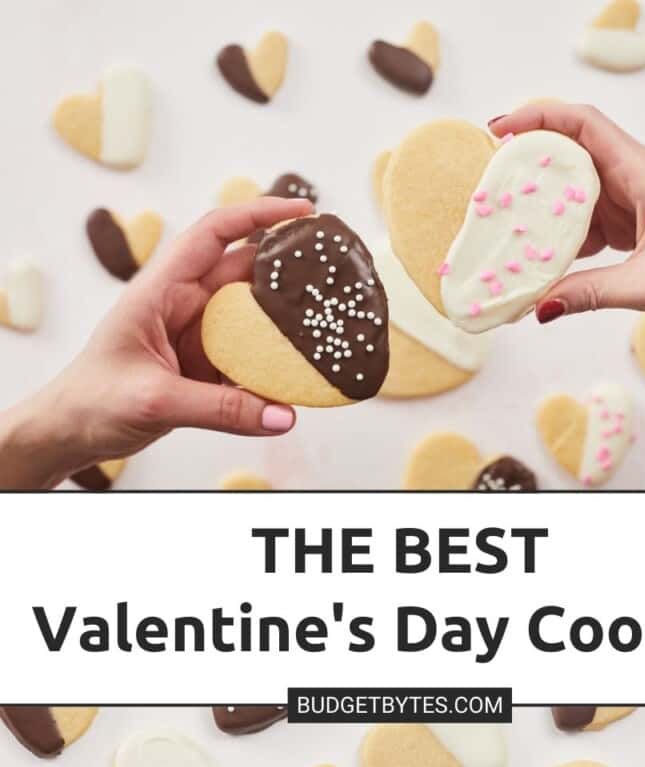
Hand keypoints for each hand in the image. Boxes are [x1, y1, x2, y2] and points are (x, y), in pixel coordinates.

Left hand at [0, 196, 312, 488]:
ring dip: (283, 325)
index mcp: (160, 291)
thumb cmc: (94, 401)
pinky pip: (248, 364)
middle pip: (244, 275)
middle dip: (287, 271)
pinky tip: (298, 378)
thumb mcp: (156, 400)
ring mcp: (196, 339)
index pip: (213, 235)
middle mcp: (183, 307)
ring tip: (326, 327)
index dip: (258, 216)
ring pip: (251, 322)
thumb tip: (282, 416)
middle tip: (331, 274)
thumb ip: (221, 410)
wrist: (73, 433)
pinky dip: (273, 369)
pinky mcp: (204, 372)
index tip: (302, 213)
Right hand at [489, 103, 644, 332]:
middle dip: (529, 163)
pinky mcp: (630, 221)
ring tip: (510, 224)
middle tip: (491, 183)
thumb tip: (538, 306)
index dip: (538, 118)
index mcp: (640, 172)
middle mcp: (633, 176)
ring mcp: (631, 198)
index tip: (500, 131)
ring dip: (544, 204)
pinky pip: (586, 217)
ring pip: (575, 187)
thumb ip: (589, 293)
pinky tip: (547, 257)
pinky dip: (563, 234)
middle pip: (570, 151)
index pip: (583, 123)